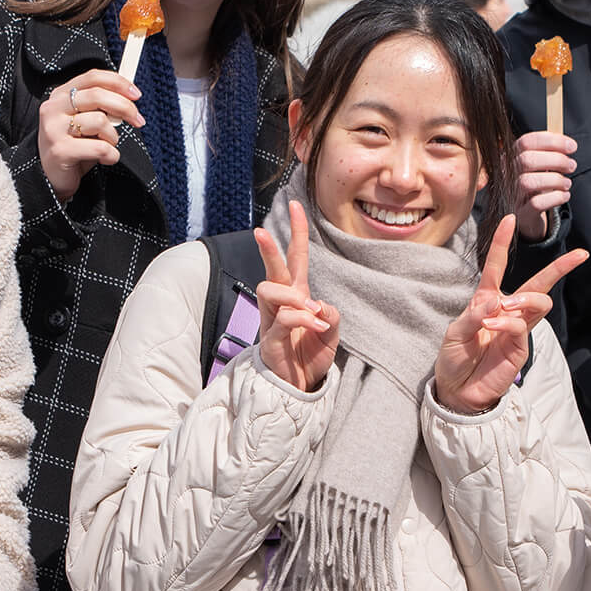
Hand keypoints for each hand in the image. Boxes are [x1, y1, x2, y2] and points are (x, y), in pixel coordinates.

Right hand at [38, 69, 145, 201]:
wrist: (50, 178)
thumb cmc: (75, 146)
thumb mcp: (86, 120)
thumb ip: (101, 105)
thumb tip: (130, 94)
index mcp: (60, 95)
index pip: (93, 77)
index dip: (118, 83)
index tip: (137, 95)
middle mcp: (53, 108)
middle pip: (98, 95)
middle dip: (125, 107)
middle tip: (138, 121)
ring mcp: (53, 129)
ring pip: (100, 121)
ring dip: (113, 136)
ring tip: (108, 145)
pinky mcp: (60, 150)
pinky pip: (100, 147)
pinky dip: (111, 155)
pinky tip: (106, 159)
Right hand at [252, 201, 338, 392]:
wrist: (299, 386)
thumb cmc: (311, 355)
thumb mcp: (331, 333)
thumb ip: (330, 316)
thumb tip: (320, 306)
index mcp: (297, 295)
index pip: (296, 257)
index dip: (296, 231)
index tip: (295, 204)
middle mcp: (282, 303)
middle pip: (273, 269)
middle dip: (268, 248)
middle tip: (259, 232)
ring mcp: (272, 319)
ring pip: (271, 289)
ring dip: (295, 297)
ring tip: (312, 313)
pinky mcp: (269, 338)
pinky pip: (283, 318)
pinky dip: (302, 319)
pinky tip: (314, 327)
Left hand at [434, 215, 587, 413]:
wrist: (457, 391)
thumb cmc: (454, 359)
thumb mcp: (454, 334)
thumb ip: (471, 317)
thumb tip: (491, 303)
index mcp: (487, 300)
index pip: (497, 266)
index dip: (501, 243)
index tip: (509, 220)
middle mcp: (506, 310)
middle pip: (538, 283)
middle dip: (560, 268)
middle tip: (579, 255)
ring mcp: (516, 329)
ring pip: (539, 302)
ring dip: (525, 299)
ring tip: (506, 307)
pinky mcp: (520, 348)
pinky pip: (522, 327)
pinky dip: (508, 322)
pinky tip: (492, 326)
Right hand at [511, 131, 575, 240]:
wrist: (527, 217)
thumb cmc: (537, 187)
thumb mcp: (539, 167)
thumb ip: (549, 153)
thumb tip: (568, 144)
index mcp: (511, 158)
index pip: (526, 142)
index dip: (552, 141)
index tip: (572, 147)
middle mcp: (506, 175)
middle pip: (526, 160)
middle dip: (556, 160)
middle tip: (572, 165)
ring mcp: (511, 195)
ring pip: (528, 182)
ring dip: (555, 180)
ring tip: (567, 183)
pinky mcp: (520, 213)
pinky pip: (536, 204)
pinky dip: (555, 198)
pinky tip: (564, 195)